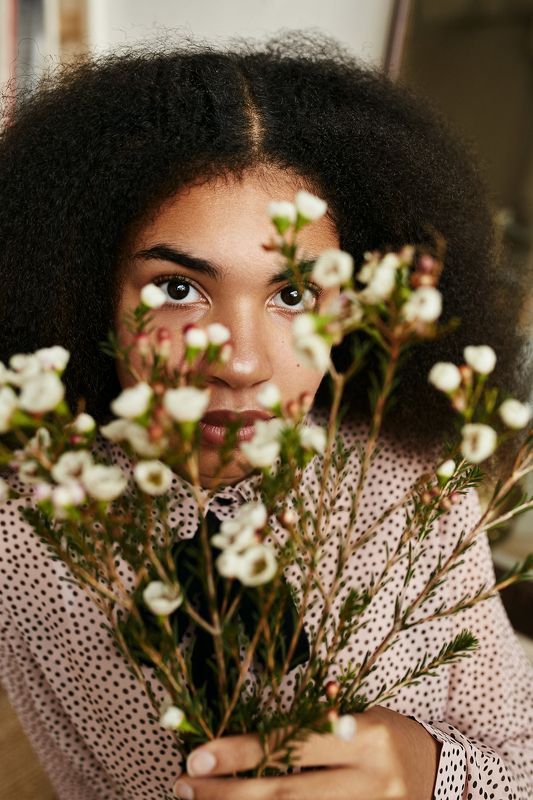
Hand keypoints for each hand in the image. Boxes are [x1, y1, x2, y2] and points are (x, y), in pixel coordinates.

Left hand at [173, 705, 440, 798]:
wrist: (443, 778)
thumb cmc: (391, 736)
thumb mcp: (363, 714)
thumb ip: (321, 719)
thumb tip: (262, 725)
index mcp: (366, 736)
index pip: (293, 744)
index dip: (243, 751)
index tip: (199, 755)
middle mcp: (368, 780)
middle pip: (286, 793)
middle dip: (228, 792)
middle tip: (184, 785)